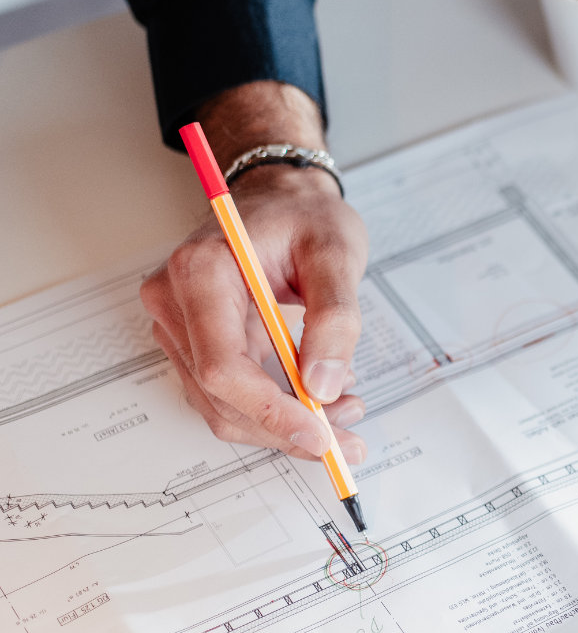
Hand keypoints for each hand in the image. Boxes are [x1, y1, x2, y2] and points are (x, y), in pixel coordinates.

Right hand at [143, 82, 368, 462]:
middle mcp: (175, 300)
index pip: (222, 364)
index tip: (319, 434)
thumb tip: (324, 386)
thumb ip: (335, 319)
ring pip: (221, 405)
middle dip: (285, 426)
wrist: (283, 197)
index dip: (270, 410)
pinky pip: (227, 392)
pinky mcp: (194, 339)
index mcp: (200, 271)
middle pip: (219, 395)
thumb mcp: (337, 253)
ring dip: (282, 423)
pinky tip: (318, 398)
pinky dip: (272, 408)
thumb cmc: (305, 216)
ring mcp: (178, 323)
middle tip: (347, 435)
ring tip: (344, 411)